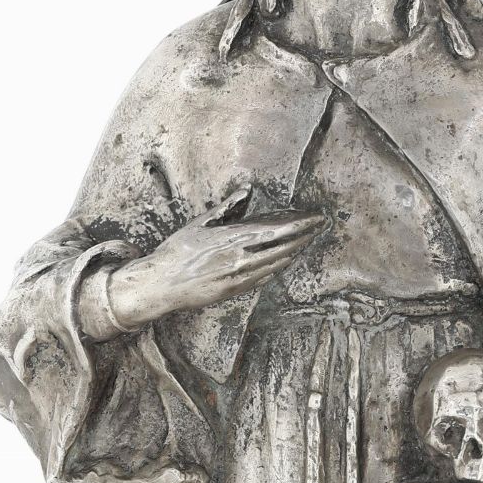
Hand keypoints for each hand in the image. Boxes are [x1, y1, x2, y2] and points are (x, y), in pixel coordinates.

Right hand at [103, 190, 321, 329]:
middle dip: (304, 237)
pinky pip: (263, 279)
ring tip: (308, 242)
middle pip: (281, 249)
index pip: (275, 230)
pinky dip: (277, 269)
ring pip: (275, 265)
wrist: (162, 284)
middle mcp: (239, 259)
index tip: (315, 218)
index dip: (299, 225)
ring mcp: (238, 278)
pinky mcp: (234, 292)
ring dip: (294, 253)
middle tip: (320, 227)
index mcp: (232, 239)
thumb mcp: (200, 223)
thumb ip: (227, 207)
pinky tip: (285, 262)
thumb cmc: (177, 251)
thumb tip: (246, 190)